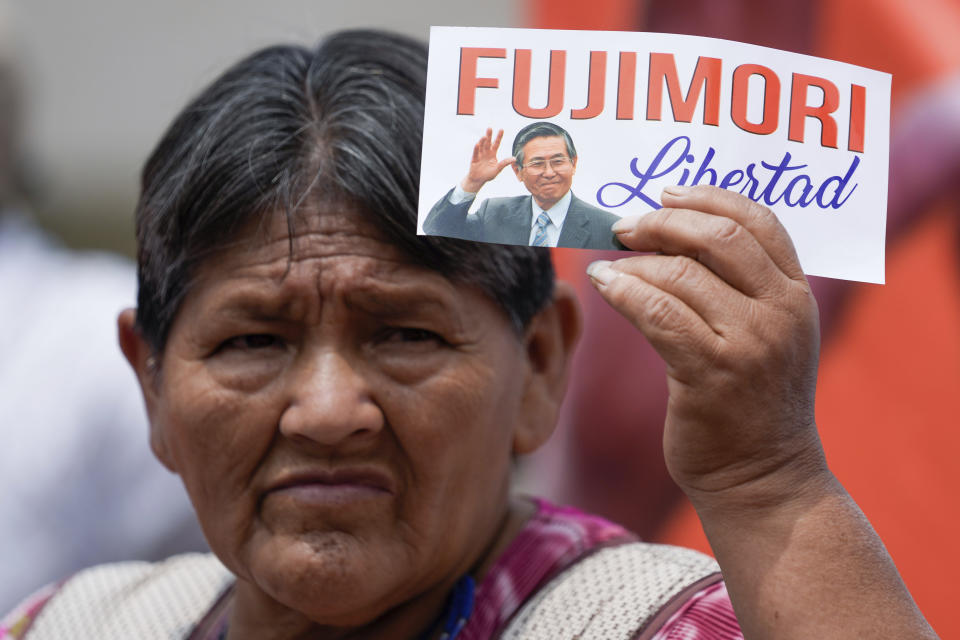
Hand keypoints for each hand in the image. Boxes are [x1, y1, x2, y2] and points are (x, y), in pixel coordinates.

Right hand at [461, 128, 515, 193]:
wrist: (478, 180)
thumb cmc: (488, 175)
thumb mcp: (498, 169)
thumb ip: (505, 163)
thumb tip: (514, 159)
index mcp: (492, 153)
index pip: (496, 143)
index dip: (499, 137)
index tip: (501, 129)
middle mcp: (486, 152)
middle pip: (488, 142)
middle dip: (489, 136)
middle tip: (490, 128)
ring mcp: (480, 155)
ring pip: (481, 146)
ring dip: (482, 141)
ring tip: (484, 136)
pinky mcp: (474, 159)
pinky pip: (475, 153)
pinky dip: (476, 149)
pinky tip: (477, 144)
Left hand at [587, 185, 823, 506]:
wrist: (763, 476)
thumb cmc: (751, 401)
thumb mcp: (765, 335)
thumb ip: (737, 287)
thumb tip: (671, 235)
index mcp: (797, 295)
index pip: (759, 220)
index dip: (708, 197)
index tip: (666, 193)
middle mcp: (781, 312)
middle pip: (718, 237)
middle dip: (663, 222)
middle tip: (625, 225)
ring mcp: (749, 343)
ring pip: (680, 275)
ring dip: (634, 262)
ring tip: (609, 265)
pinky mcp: (711, 373)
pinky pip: (657, 313)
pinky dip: (623, 290)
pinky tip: (603, 284)